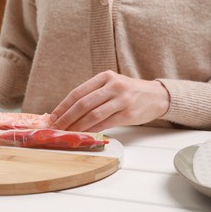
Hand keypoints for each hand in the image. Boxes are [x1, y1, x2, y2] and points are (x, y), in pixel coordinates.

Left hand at [51, 70, 169, 131]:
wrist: (157, 96)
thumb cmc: (130, 92)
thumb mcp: (112, 85)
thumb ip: (93, 94)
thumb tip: (69, 111)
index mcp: (105, 77)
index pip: (78, 92)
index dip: (63, 106)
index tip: (53, 116)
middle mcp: (113, 86)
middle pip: (83, 103)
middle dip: (67, 117)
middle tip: (56, 127)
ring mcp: (122, 99)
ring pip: (93, 115)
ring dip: (77, 126)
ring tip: (68, 133)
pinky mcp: (128, 113)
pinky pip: (105, 124)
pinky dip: (92, 130)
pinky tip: (84, 134)